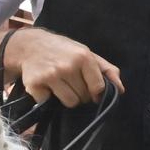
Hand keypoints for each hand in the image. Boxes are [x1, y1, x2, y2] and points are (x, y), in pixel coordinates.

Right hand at [5, 28, 122, 106]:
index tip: (90, 88)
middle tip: (70, 81)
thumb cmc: (62, 51)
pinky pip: (50, 103)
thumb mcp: (86, 53)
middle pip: (84, 97)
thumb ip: (106, 70)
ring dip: (66, 98)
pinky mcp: (35, 85)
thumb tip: (120, 89)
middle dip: (79, 93)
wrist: (29, 45)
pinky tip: (46, 86)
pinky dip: (48, 98)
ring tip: (59, 85)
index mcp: (83, 57)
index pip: (98, 88)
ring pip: (70, 103)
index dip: (95, 92)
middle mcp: (68, 66)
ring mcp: (51, 75)